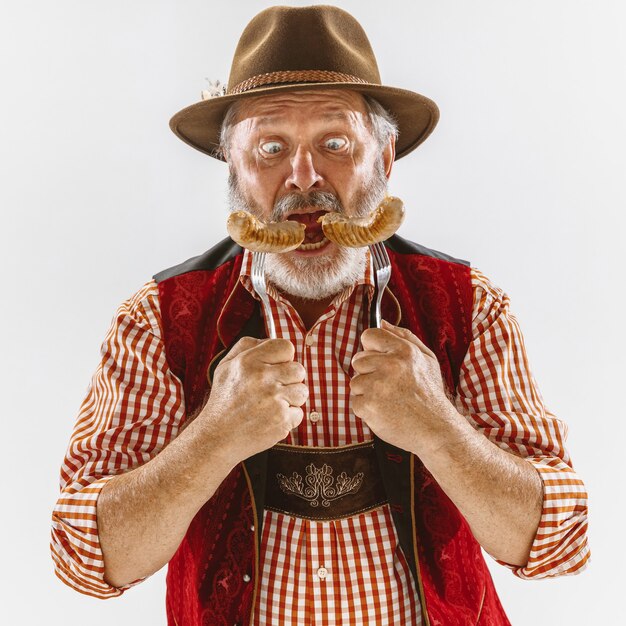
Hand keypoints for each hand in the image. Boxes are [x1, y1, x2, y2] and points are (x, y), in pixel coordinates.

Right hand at [199, 337, 307, 462]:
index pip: (286, 347)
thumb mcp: (226, 366)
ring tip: (271, 405)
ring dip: (291, 399)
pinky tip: (270, 419)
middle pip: (299, 369)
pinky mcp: (281, 420)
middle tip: (273, 390)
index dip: (284, 358)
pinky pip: (299, 413)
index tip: (276, 369)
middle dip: (290, 380)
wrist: (217, 438)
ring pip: (302, 392)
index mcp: (249, 361)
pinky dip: (288, 418)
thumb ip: (247, 346)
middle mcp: (262, 378)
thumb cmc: (224, 400)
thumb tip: (269, 340)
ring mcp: (273, 399)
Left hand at [350, 320, 456, 453]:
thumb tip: (382, 322)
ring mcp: (378, 386)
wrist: (436, 430)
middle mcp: (390, 365)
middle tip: (389, 386)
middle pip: (358, 360)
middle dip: (369, 372)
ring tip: (388, 400)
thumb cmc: (430, 394)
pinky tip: (384, 411)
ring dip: (367, 392)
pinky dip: (366, 409)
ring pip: (355, 382)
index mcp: (404, 351)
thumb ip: (404, 337)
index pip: (369, 336)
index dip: (372, 349)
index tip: (381, 362)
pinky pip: (355, 402)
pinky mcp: (369, 405)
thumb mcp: (427, 359)